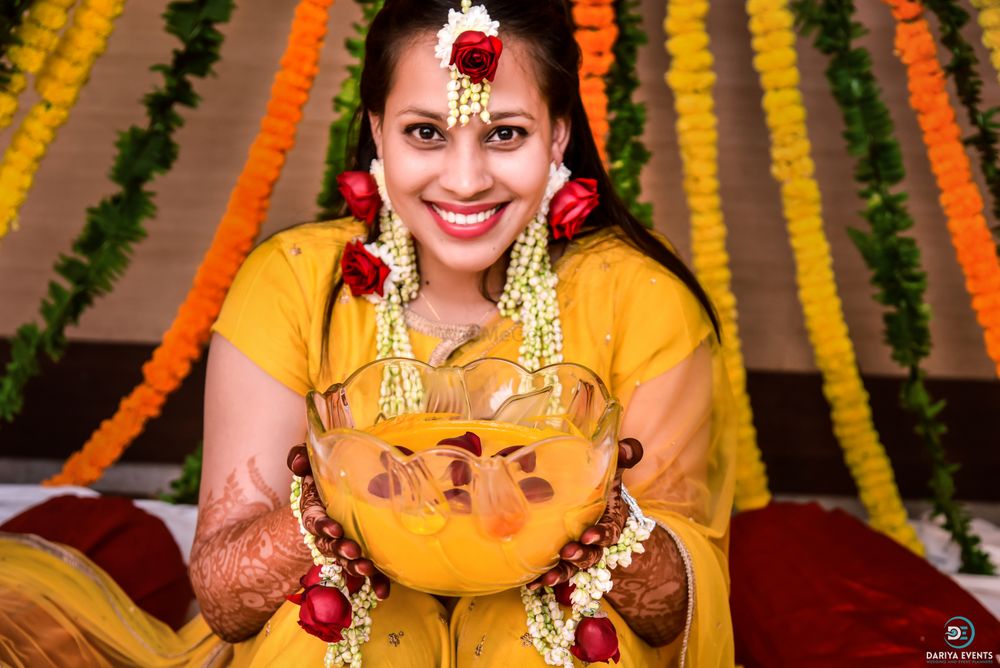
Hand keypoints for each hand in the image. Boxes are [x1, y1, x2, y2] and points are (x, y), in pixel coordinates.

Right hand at [287, 443, 390, 598]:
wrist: (343, 490)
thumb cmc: (326, 477)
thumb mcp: (312, 464)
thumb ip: (301, 458)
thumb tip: (297, 463)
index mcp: (316, 510)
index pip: (314, 520)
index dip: (322, 526)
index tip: (334, 529)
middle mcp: (327, 532)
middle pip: (330, 546)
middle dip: (341, 551)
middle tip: (354, 552)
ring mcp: (344, 545)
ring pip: (347, 561)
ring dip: (356, 567)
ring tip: (368, 570)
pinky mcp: (362, 554)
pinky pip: (368, 571)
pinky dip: (375, 582)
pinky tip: (383, 592)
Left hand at [527, 437, 642, 589]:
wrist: (586, 494)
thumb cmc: (600, 482)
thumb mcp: (612, 468)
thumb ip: (623, 456)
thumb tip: (629, 447)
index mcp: (611, 518)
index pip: (612, 530)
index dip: (603, 535)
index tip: (590, 536)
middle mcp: (597, 539)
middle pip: (594, 554)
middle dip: (582, 557)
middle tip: (568, 554)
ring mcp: (579, 549)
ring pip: (574, 568)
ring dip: (562, 574)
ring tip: (547, 579)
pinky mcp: (562, 556)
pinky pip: (557, 570)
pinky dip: (546, 578)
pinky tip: (533, 583)